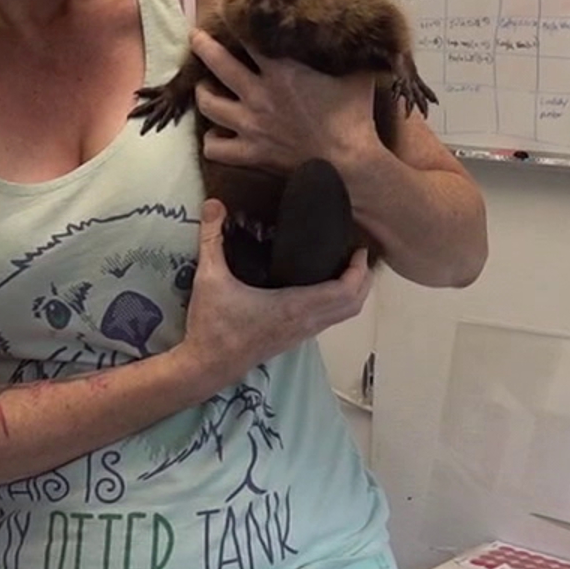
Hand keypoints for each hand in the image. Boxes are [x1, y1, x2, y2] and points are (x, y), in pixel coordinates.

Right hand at [174, 198, 373, 386]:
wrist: (207, 366)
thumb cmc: (212, 326)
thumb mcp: (210, 278)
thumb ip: (212, 238)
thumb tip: (214, 202)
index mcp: (293, 306)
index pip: (344, 292)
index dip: (358, 271)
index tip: (359, 249)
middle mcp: (304, 323)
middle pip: (353, 305)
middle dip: (362, 280)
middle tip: (357, 255)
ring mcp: (301, 334)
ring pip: (342, 316)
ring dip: (352, 294)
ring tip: (345, 267)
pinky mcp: (293, 340)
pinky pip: (328, 321)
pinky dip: (336, 304)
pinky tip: (322, 287)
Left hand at [189, 29, 379, 174]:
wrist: (349, 163)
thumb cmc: (355, 116)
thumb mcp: (356, 73)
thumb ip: (345, 51)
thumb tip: (354, 30)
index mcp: (282, 69)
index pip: (248, 35)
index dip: (236, 19)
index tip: (229, 9)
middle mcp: (258, 93)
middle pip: (217, 62)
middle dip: (203, 46)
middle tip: (196, 37)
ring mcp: (250, 124)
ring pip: (208, 104)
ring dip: (202, 93)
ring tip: (203, 87)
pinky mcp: (251, 152)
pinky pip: (216, 149)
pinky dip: (212, 142)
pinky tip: (215, 135)